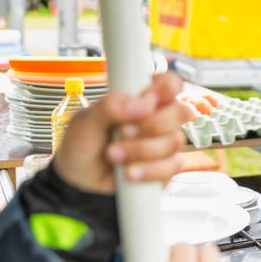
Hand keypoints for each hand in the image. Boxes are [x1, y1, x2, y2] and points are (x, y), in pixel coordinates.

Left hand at [53, 73, 196, 193]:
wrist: (79, 178)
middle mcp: (159, 117)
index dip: (167, 88)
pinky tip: (129, 172)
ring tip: (113, 154)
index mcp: (143, 97)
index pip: (170, 83)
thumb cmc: (84, 142)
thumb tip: (142, 104)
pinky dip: (149, 170)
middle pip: (181, 112)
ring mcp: (165, 142)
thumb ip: (110, 106)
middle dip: (151, 125)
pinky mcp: (166, 167)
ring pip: (175, 141)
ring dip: (142, 150)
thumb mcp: (85, 120)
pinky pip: (172, 166)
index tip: (149, 99)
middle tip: (122, 131)